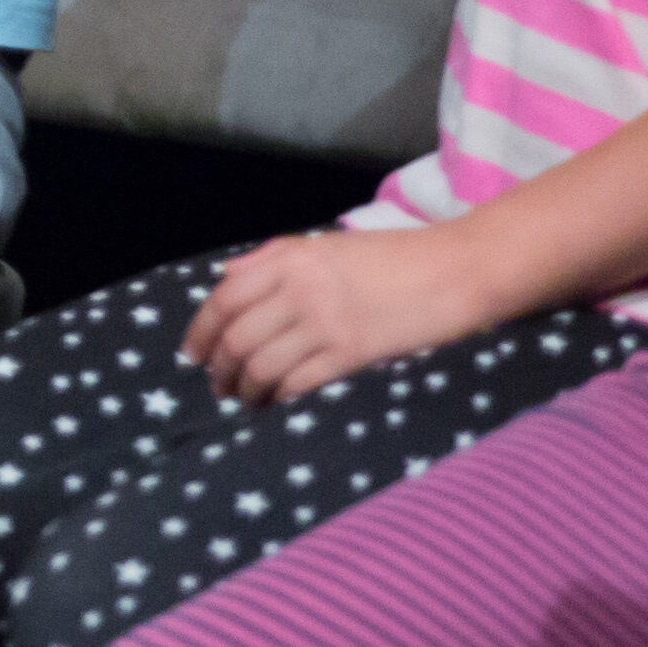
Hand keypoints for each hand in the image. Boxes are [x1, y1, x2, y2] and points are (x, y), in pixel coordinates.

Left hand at [182, 227, 503, 405]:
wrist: (454, 271)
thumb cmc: (392, 256)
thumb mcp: (323, 245)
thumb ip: (270, 258)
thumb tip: (224, 277)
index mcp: (287, 258)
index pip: (223, 298)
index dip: (200, 331)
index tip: (192, 354)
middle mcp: (297, 289)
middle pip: (236, 336)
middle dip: (218, 367)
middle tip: (216, 385)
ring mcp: (324, 323)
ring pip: (261, 364)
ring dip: (244, 388)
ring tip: (242, 399)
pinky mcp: (352, 353)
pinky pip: (298, 381)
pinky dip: (278, 396)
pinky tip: (275, 403)